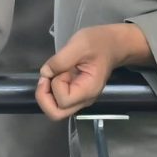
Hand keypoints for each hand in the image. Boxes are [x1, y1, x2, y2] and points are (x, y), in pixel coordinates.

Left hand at [37, 22, 151, 121]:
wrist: (112, 44)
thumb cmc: (99, 43)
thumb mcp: (79, 45)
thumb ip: (60, 60)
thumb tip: (45, 73)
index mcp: (89, 90)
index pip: (63, 101)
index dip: (55, 85)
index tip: (60, 69)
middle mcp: (84, 99)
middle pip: (56, 113)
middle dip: (44, 97)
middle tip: (46, 77)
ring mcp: (79, 98)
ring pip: (55, 108)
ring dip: (46, 93)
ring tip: (52, 73)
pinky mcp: (75, 93)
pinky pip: (57, 99)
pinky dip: (50, 89)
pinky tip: (55, 74)